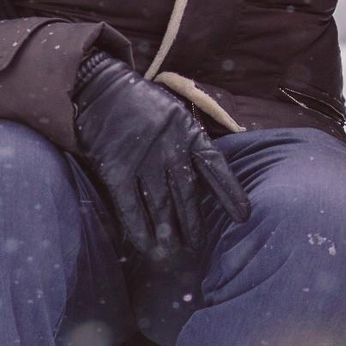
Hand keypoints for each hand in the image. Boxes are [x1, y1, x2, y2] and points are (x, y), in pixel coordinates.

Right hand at [70, 53, 251, 269]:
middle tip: (199, 248)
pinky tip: (146, 245)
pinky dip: (139, 227)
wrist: (103, 91)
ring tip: (175, 254)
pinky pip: (130, 206)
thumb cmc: (145, 105)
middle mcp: (170, 150)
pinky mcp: (117, 170)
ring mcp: (143, 161)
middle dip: (194, 224)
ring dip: (169, 233)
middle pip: (188, 195)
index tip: (243, 216)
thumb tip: (207, 172)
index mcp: (190, 134)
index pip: (216, 167)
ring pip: (161, 206)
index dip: (229, 192)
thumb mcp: (178, 115)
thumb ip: (192, 141)